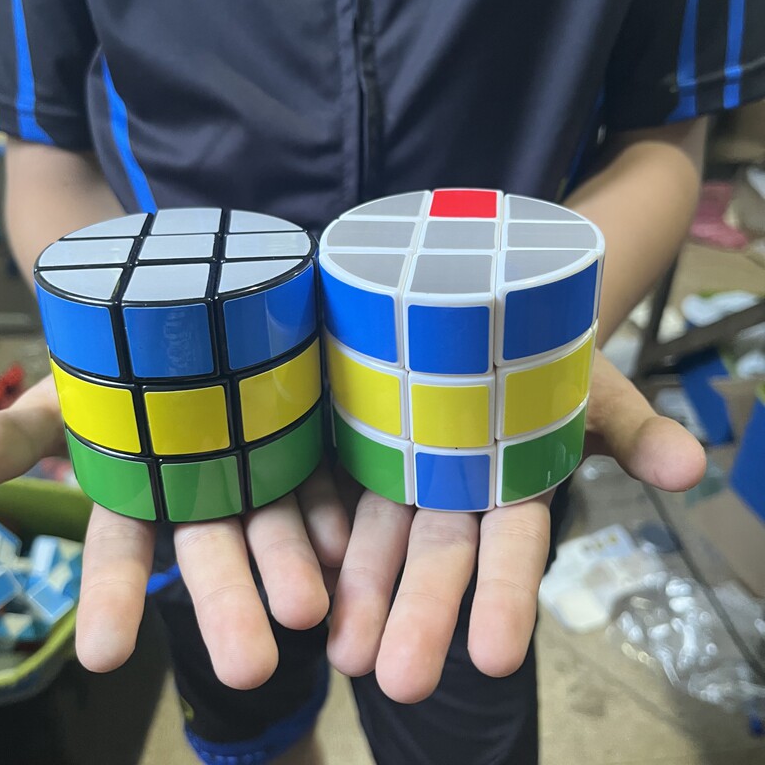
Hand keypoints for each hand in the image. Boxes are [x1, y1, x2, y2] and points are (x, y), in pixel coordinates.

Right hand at [0, 376, 349, 688]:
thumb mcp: (56, 400)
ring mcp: (250, 474)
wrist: (180, 323)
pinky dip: (327, 513)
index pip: (120, 555)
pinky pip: (316, 483)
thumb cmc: (107, 367)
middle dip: (226, 607)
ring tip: (309, 613)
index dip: (109, 598)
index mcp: (137, 496)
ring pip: (270, 528)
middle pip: (210, 555)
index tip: (101, 656)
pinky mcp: (298, 445)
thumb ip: (8, 440)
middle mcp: (196, 496)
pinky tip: (341, 546)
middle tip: (249, 667)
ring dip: (290, 569)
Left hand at [327, 350, 706, 702]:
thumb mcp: (592, 392)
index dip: (508, 597)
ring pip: (380, 537)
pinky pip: (337, 487)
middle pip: (438, 557)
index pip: (512, 550)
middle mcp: (455, 492)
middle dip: (422, 617)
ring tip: (343, 655)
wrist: (485, 322)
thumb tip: (694, 467)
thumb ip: (636, 432)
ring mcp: (403, 470)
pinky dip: (324, 527)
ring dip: (363, 593)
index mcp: (513, 488)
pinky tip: (311, 564)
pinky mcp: (361, 443)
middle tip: (400, 682)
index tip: (496, 658)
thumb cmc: (547, 362)